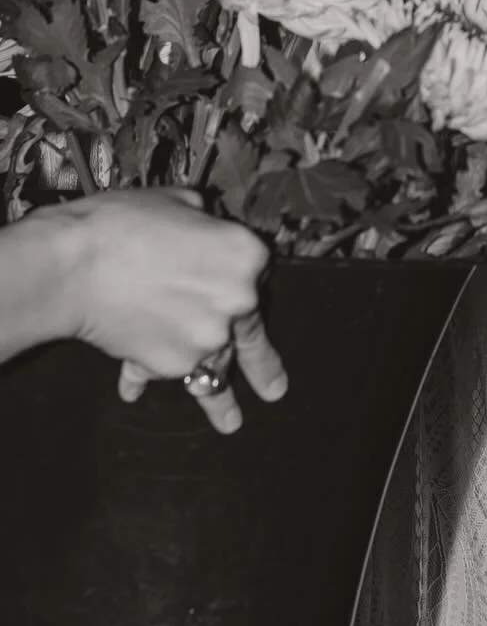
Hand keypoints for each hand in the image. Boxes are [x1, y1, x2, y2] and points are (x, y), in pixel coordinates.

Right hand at [60, 190, 286, 434]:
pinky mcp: (174, 364)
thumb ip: (204, 221)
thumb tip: (204, 227)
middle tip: (275, 390)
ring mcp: (208, 338)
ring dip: (220, 400)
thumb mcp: (177, 203)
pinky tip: (136, 390)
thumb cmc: (121, 226)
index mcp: (247, 256)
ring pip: (217, 370)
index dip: (237, 280)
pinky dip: (148, 377)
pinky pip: (167, 374)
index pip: (257, 274)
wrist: (73, 266)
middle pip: (252, 335)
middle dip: (263, 367)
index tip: (234, 293)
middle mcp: (238, 301)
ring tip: (230, 422)